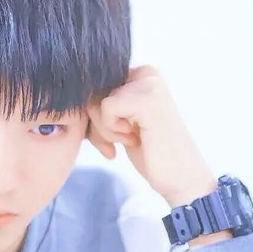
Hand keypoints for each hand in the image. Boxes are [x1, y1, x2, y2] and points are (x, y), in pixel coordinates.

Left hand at [87, 66, 216, 206]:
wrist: (181, 178)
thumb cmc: (151, 154)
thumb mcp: (121, 123)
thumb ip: (102, 106)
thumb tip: (72, 95)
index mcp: (142, 75)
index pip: (95, 87)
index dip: (95, 117)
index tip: (111, 139)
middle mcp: (147, 73)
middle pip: (93, 93)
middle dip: (97, 125)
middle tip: (118, 143)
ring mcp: (149, 84)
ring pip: (97, 101)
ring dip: (105, 130)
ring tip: (130, 140)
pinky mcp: (148, 99)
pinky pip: (106, 107)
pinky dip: (111, 130)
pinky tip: (133, 140)